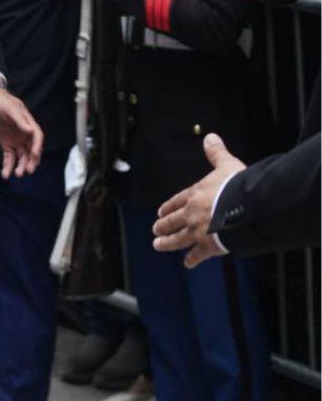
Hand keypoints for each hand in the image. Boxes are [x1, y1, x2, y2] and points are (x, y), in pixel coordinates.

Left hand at [0, 86, 42, 177]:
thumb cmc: (1, 101)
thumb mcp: (10, 109)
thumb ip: (20, 120)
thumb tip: (29, 131)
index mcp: (29, 124)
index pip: (37, 137)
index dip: (37, 147)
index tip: (34, 156)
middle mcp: (24, 134)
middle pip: (31, 150)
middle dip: (31, 161)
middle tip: (28, 170)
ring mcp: (15, 139)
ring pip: (21, 156)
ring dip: (20, 166)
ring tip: (17, 174)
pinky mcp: (5, 143)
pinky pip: (8, 157)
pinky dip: (8, 166)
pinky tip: (5, 174)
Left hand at [153, 133, 245, 267]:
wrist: (245, 208)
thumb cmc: (237, 185)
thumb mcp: (226, 165)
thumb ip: (216, 153)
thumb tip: (210, 137)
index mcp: (195, 194)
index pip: (178, 201)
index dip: (168, 206)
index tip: (160, 211)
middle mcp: (192, 213)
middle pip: (173, 220)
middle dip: (164, 225)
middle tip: (155, 229)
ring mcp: (198, 230)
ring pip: (178, 238)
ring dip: (167, 243)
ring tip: (158, 245)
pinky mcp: (209, 245)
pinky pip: (198, 254)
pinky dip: (192, 259)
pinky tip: (187, 263)